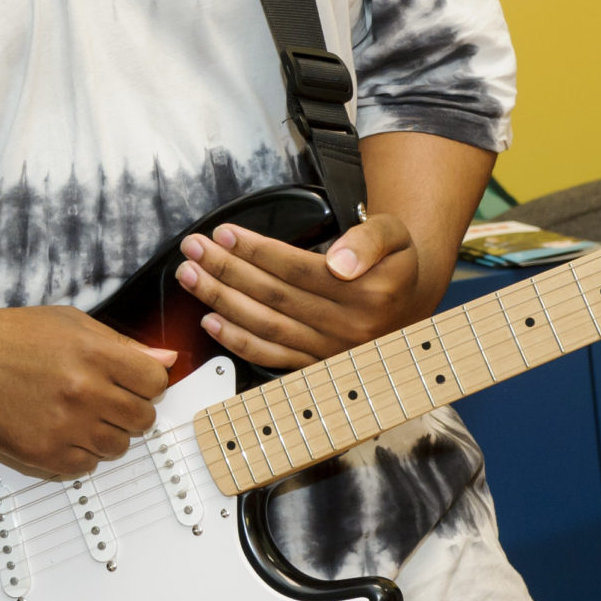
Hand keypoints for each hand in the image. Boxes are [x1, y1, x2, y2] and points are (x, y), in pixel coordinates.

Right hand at [0, 304, 175, 479]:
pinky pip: (85, 467)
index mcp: (94, 354)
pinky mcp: (43, 453)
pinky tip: (61, 430)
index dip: (147, 382)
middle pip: (142, 419)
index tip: (133, 383)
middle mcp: (83, 392)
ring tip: (79, 414)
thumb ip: (122, 344)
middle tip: (106, 399)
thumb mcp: (71, 323)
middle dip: (130, 410)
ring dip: (106, 433)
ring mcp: (64, 427)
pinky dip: (79, 453)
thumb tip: (165, 359)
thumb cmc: (12, 336)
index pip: (155, 382)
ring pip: (118, 447)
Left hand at [174, 211, 435, 370]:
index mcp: (369, 294)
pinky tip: (210, 321)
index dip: (256, 250)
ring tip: (191, 275)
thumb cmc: (395, 263)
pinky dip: (238, 341)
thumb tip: (339, 261)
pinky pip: (272, 357)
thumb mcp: (395, 236)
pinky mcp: (318, 367)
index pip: (296, 269)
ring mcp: (332, 352)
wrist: (410, 302)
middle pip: (274, 296)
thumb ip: (370, 240)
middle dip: (226, 269)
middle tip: (193, 248)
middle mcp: (349, 328)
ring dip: (221, 300)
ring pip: (266, 326)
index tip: (223, 233)